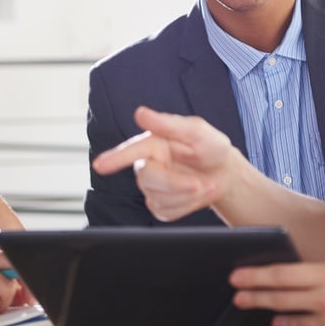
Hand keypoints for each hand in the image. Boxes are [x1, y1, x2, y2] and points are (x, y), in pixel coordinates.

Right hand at [92, 106, 243, 221]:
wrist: (224, 174)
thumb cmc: (211, 148)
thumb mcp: (197, 132)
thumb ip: (169, 123)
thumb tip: (141, 113)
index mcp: (153, 144)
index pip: (131, 150)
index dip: (115, 158)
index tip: (100, 165)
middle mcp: (148, 164)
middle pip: (147, 178)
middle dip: (176, 183)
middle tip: (199, 183)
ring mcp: (152, 187)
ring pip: (157, 198)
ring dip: (186, 195)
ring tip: (204, 184)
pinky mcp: (160, 205)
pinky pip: (166, 212)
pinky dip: (186, 206)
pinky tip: (195, 195)